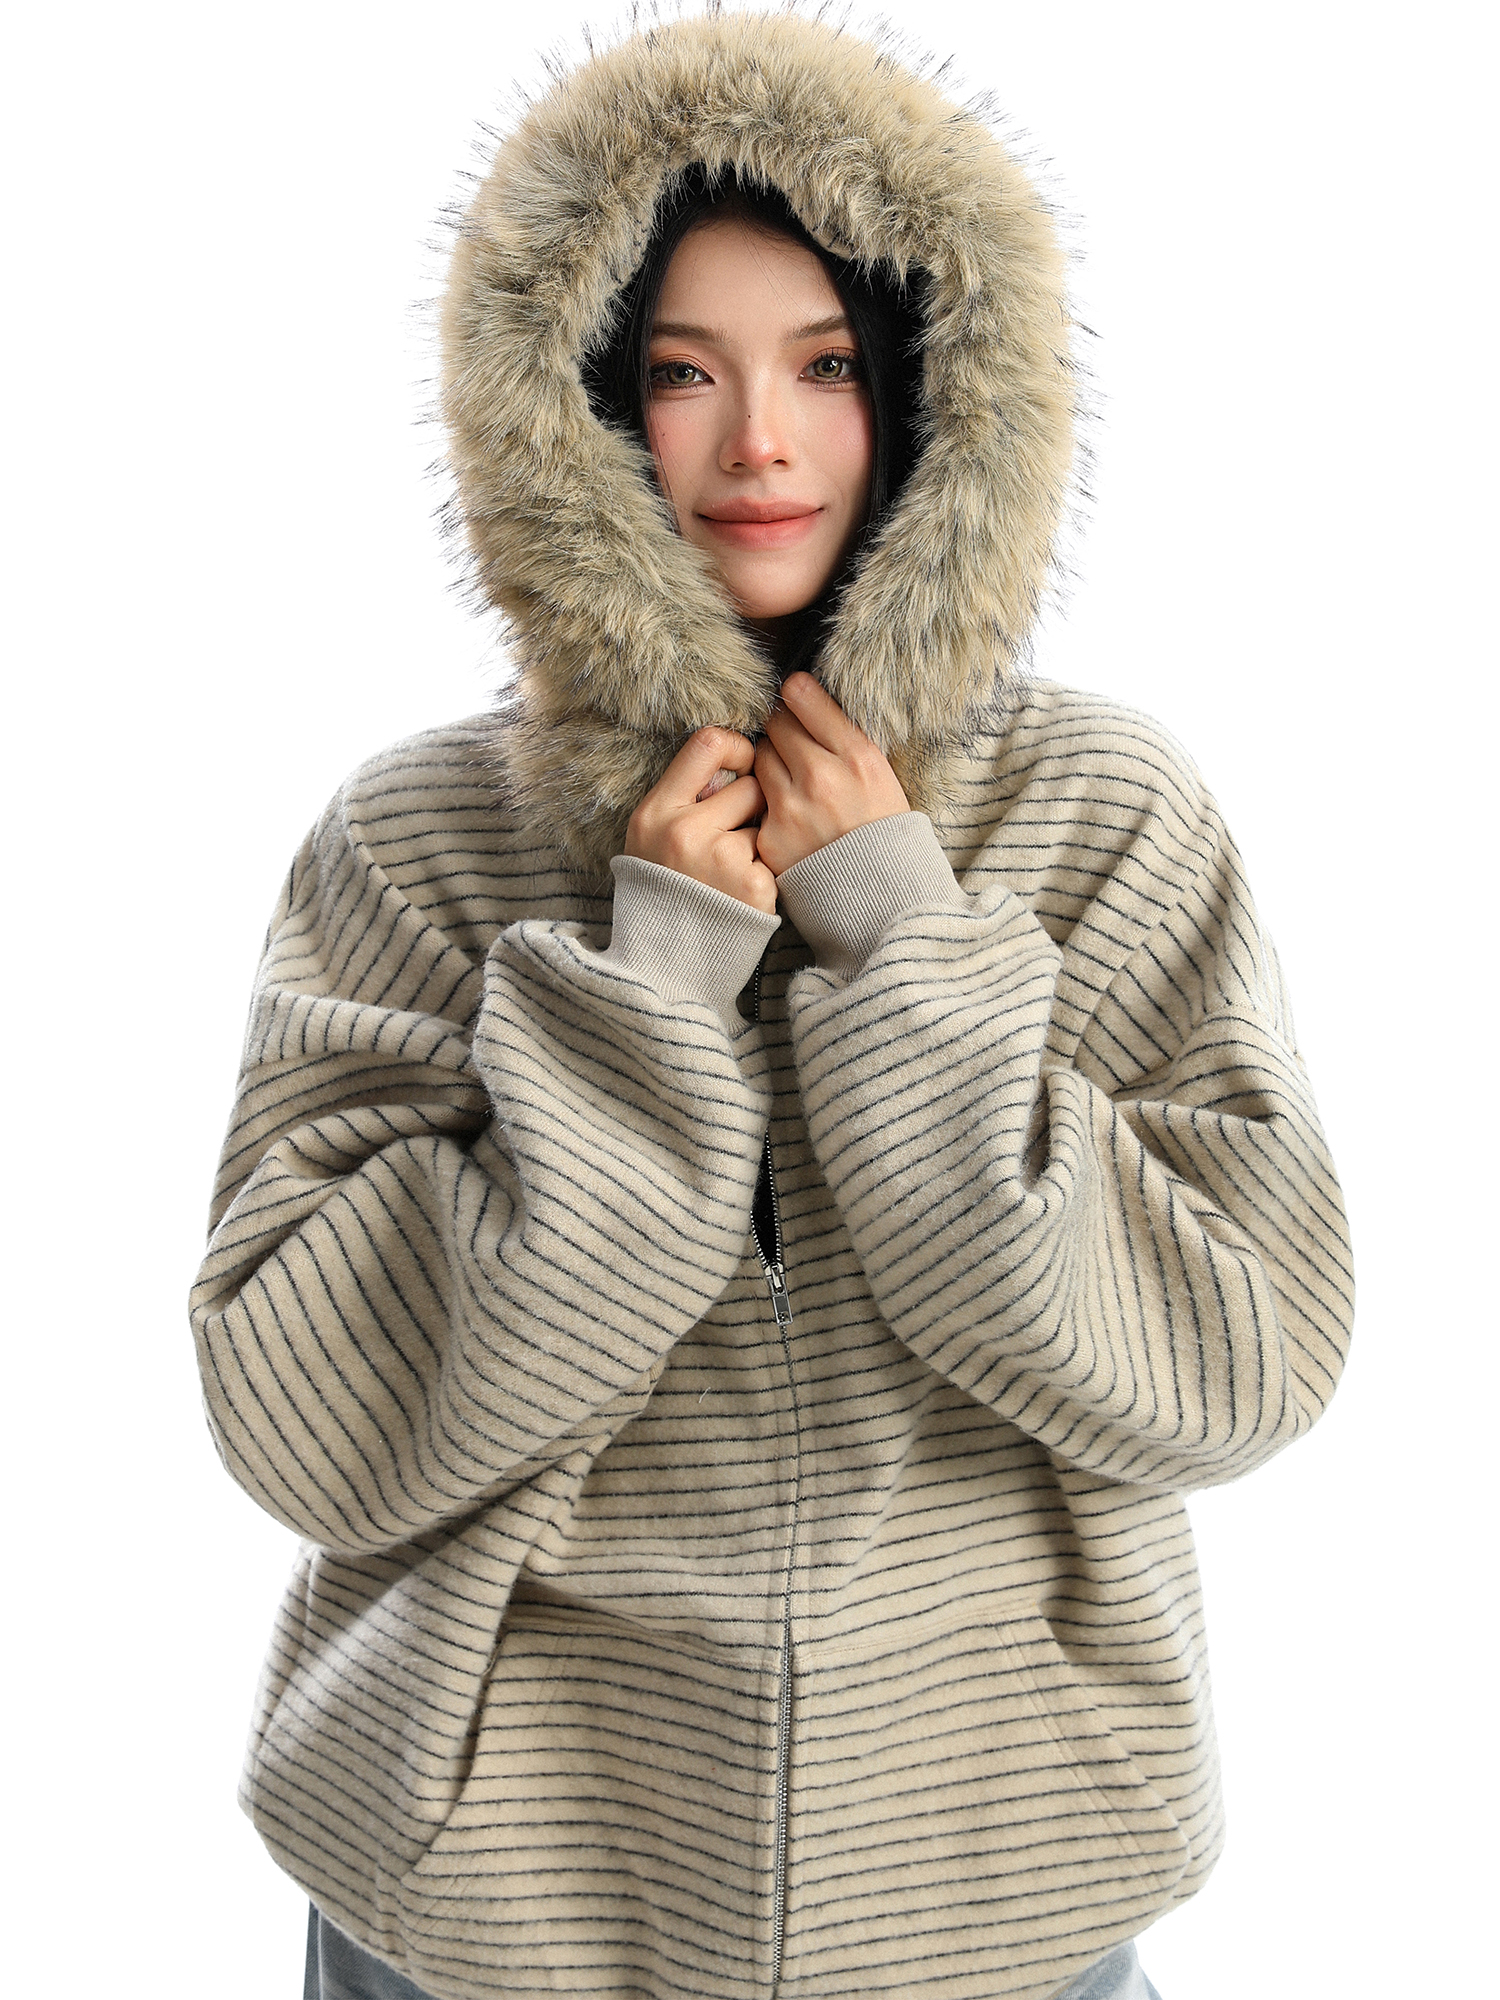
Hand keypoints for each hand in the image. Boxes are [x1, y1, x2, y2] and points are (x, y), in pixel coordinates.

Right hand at [625, 728, 777, 914]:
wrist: (667, 961)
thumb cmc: (665, 889)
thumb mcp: (652, 837)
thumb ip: (685, 798)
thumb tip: (736, 761)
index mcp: (656, 812)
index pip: (708, 743)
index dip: (736, 748)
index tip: (741, 765)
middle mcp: (685, 832)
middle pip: (749, 785)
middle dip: (750, 805)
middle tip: (732, 835)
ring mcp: (722, 860)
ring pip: (765, 822)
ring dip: (758, 840)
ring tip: (731, 871)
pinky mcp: (754, 886)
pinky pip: (774, 856)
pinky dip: (765, 871)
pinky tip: (742, 891)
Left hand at [753, 672, 909, 876]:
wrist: (882, 898)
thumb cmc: (883, 830)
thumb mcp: (882, 775)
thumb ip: (846, 739)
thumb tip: (806, 695)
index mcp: (857, 757)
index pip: (803, 696)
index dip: (797, 693)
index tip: (796, 695)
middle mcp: (822, 778)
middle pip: (776, 724)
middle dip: (784, 729)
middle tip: (795, 744)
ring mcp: (791, 809)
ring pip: (761, 757)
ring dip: (772, 761)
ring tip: (793, 779)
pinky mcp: (770, 837)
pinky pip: (757, 800)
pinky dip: (769, 803)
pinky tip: (791, 816)